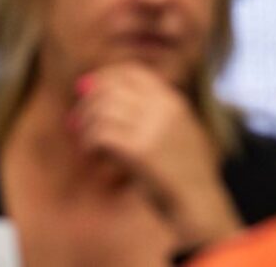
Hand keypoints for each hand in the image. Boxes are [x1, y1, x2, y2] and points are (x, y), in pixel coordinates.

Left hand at [69, 63, 241, 250]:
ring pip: (101, 111)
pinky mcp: (140, 150)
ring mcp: (152, 128)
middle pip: (110, 89)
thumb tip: (92, 90)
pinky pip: (100, 134)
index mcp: (172, 101)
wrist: (199, 204)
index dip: (103, 78)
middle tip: (76, 121)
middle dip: (87, 103)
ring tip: (85, 143)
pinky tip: (92, 155)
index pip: (129, 72)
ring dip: (85, 126)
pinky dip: (89, 143)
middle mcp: (163, 109)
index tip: (86, 90)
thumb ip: (147, 109)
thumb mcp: (175, 129)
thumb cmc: (181, 171)